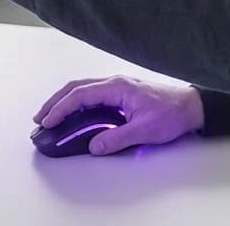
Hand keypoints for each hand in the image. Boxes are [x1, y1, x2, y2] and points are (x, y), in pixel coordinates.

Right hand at [34, 76, 203, 155]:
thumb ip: (117, 139)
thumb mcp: (144, 131)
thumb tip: (93, 146)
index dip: (61, 108)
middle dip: (55, 101)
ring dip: (64, 100)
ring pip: (83, 89)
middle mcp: (114, 83)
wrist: (190, 106)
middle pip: (76, 87)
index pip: (80, 95)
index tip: (48, 122)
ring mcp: (117, 86)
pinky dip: (77, 101)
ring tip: (50, 115)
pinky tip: (73, 113)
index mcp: (117, 87)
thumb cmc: (170, 114)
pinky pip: (92, 93)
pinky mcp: (121, 93)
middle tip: (40, 118)